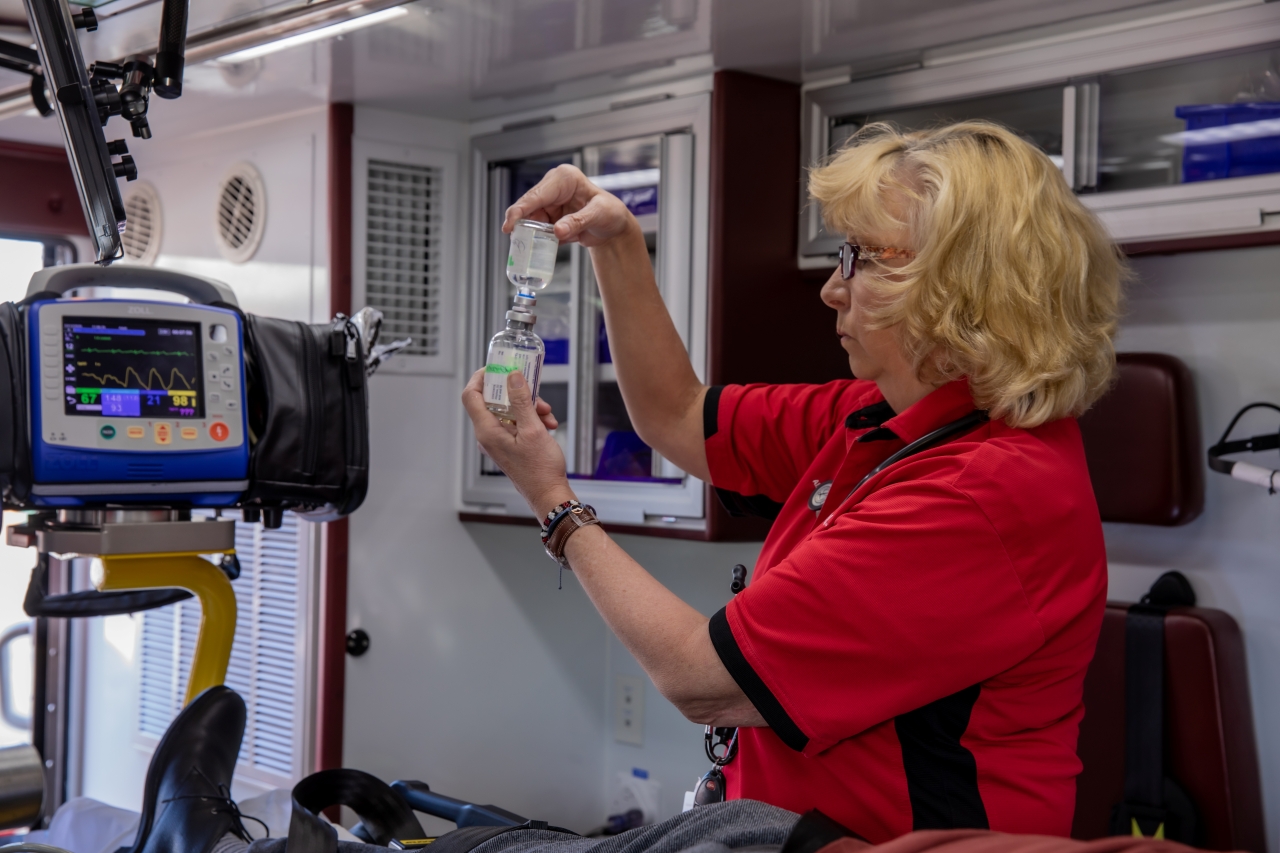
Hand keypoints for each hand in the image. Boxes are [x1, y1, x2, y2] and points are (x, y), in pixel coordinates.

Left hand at [462, 367, 574, 518]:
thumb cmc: (540, 469)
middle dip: (517, 393)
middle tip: (535, 392)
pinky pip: (515, 423)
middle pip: (494, 401)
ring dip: (529, 407)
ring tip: (547, 415)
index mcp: (487, 431)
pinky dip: (531, 419)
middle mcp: (488, 435)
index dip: (481, 378)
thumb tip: (512, 377)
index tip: (497, 368)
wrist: (549, 494)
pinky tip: (548, 425)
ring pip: (508, 411)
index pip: (471, 395)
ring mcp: (497, 441)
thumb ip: (521, 400)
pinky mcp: (508, 445)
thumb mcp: (533, 429)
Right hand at [504, 164, 636, 247]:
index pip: (537, 194)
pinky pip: (538, 230)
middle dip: (521, 223)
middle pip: (529, 206)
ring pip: (531, 220)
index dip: (521, 209)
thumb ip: (577, 222)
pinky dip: (537, 240)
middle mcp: (554, 189)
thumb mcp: (598, 215)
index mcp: (564, 178)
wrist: (615, 228)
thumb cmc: (611, 213)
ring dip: (529, 234)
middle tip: (514, 238)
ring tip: (528, 247)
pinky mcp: (550, 219)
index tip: (510, 224)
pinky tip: (537, 250)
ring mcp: (551, 204)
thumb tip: (557, 230)